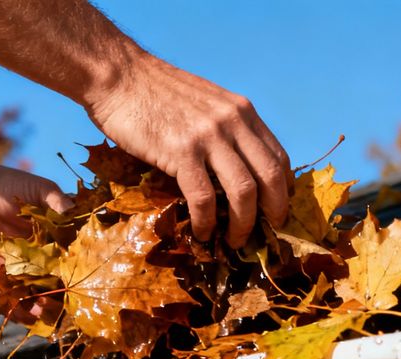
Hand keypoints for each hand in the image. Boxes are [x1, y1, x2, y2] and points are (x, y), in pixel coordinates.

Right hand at [85, 55, 289, 248]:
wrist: (118, 75)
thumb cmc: (155, 91)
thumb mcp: (205, 102)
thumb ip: (225, 127)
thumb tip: (233, 166)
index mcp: (242, 111)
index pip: (278, 156)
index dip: (283, 189)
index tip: (276, 210)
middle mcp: (232, 122)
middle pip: (270, 177)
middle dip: (274, 211)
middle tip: (268, 232)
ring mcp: (208, 137)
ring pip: (243, 192)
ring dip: (242, 224)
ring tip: (235, 241)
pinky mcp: (181, 152)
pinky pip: (204, 198)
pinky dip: (207, 221)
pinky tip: (202, 232)